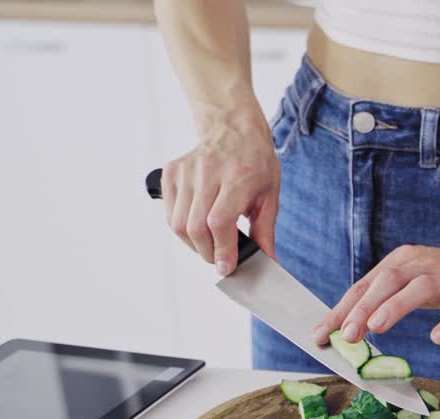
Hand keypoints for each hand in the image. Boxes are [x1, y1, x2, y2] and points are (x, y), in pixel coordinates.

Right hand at [161, 108, 279, 275]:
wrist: (234, 129)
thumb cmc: (256, 163)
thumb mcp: (270, 196)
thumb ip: (265, 231)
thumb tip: (267, 262)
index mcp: (238, 176)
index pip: (219, 222)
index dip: (222, 250)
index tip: (227, 267)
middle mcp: (208, 171)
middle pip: (196, 227)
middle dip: (208, 252)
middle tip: (220, 258)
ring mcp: (186, 171)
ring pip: (178, 224)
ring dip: (194, 244)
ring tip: (209, 245)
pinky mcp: (171, 172)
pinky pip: (169, 212)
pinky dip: (182, 228)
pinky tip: (197, 226)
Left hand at [314, 235, 439, 346]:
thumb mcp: (407, 284)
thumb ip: (377, 303)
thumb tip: (341, 330)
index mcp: (402, 262)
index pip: (366, 285)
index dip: (342, 310)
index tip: (321, 334)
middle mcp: (423, 267)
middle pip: (389, 281)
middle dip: (365, 307)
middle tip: (347, 334)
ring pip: (420, 289)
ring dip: (396, 307)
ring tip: (376, 328)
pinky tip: (437, 337)